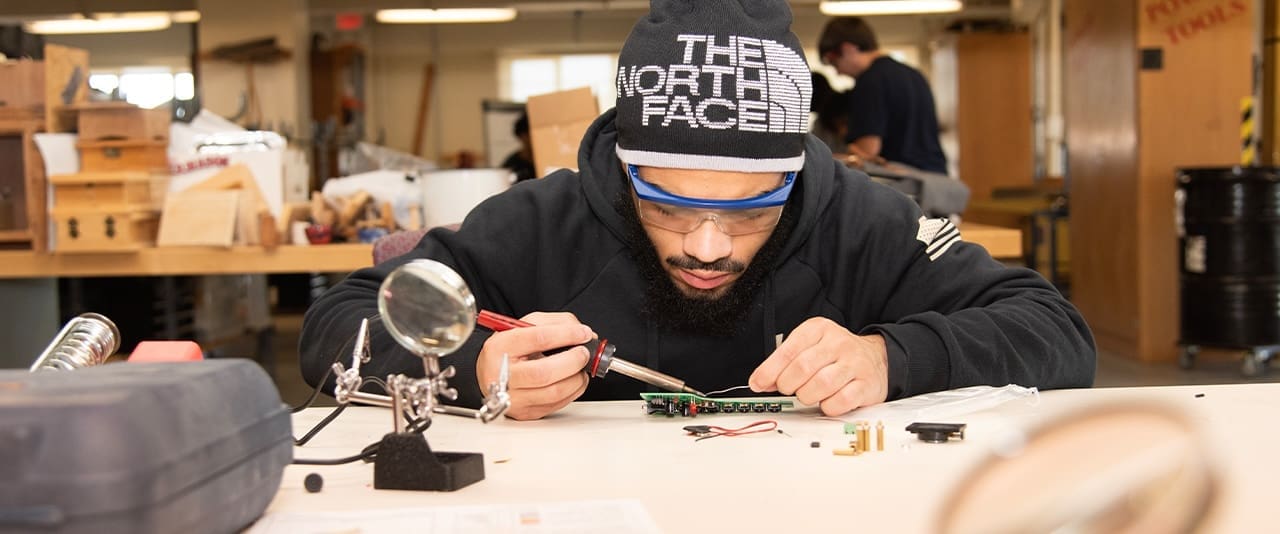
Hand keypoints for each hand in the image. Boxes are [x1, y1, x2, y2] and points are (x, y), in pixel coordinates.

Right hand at [476, 312, 593, 419]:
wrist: (491, 372)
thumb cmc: (509, 349)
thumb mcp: (525, 326)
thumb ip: (555, 323)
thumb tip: (584, 333)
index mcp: (500, 347)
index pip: (537, 339)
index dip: (566, 335)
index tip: (583, 333)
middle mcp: (502, 375)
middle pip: (545, 373)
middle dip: (573, 361)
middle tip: (584, 353)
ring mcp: (513, 397)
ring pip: (554, 392)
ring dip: (577, 378)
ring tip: (580, 367)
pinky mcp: (525, 412)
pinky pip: (557, 404)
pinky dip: (573, 391)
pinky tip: (573, 380)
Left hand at [747, 317, 888, 415]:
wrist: (876, 359)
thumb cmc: (836, 355)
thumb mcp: (809, 348)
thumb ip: (784, 363)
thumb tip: (761, 382)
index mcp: (819, 329)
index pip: (788, 350)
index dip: (769, 370)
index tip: (758, 384)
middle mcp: (838, 343)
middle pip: (802, 368)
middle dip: (788, 385)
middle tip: (788, 389)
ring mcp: (855, 363)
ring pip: (821, 385)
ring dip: (807, 396)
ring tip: (808, 394)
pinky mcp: (866, 384)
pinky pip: (839, 401)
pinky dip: (827, 406)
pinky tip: (826, 401)